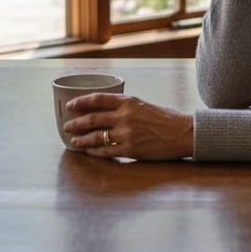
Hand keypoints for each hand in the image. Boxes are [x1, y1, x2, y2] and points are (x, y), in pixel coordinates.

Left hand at [64, 93, 193, 159]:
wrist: (183, 133)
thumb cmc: (165, 118)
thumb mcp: (144, 105)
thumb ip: (125, 106)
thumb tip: (106, 110)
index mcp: (128, 102)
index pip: (98, 99)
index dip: (80, 102)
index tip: (70, 106)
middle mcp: (125, 116)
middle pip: (92, 119)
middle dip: (76, 123)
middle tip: (67, 126)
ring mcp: (127, 134)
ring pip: (96, 137)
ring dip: (82, 140)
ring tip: (74, 142)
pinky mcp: (131, 150)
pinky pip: (107, 151)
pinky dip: (95, 152)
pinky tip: (90, 152)